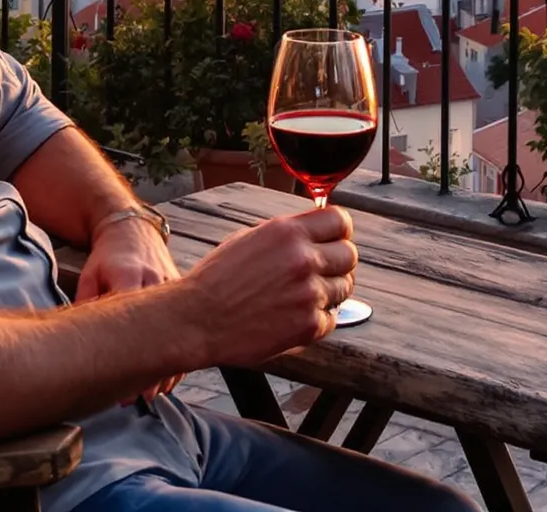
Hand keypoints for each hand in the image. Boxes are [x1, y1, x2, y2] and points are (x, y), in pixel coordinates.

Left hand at [79, 214, 182, 401]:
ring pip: (181, 329)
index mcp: (131, 275)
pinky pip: (187, 323)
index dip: (134, 355)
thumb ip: (87, 305)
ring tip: (158, 390)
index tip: (130, 383)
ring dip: (172, 361)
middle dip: (158, 367)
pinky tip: (171, 370)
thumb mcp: (90, 275)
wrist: (133, 229)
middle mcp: (157, 280)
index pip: (135, 319)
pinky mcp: (183, 289)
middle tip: (147, 396)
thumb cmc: (106, 255)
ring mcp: (174, 284)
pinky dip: (181, 347)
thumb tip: (81, 343)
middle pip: (163, 330)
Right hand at [181, 208, 356, 369]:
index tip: (334, 239)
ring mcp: (308, 294)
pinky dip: (318, 320)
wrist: (196, 319)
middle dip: (338, 262)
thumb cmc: (217, 279)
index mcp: (288, 233)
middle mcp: (303, 260)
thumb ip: (288, 234)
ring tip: (302, 296)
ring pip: (345, 287)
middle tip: (321, 271)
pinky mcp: (308, 326)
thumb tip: (316, 232)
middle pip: (349, 255)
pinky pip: (332, 319)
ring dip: (329, 291)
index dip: (339, 231)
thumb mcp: (250, 238)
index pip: (341, 220)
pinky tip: (295, 316)